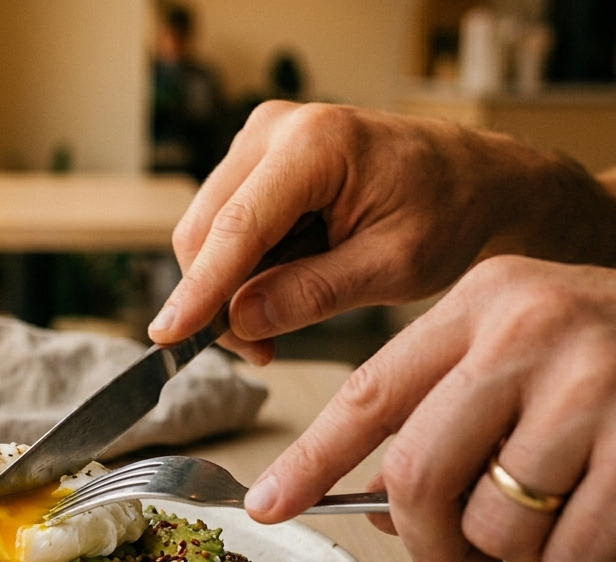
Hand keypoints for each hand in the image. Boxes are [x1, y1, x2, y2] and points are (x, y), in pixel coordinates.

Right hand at [149, 102, 615, 360]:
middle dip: (216, 300)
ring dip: (228, 290)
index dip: (198, 291)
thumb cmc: (449, 213)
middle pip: (204, 231)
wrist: (476, 182)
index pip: (235, 229)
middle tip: (260, 350)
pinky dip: (239, 272)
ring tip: (277, 322)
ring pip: (206, 234)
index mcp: (316, 145)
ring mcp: (261, 141)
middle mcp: (277, 130)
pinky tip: (279, 288)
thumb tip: (240, 320)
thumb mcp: (392, 267)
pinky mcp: (257, 162)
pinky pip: (223, 228)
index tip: (167, 338)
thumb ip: (312, 293)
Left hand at [243, 256, 615, 561]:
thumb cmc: (608, 364)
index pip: (367, 395)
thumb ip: (444, 417)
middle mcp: (532, 330)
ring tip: (558, 510)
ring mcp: (596, 382)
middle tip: (456, 556)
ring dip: (517, 550)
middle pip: (418, 473)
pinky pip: (573, 552)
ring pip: (495, 524)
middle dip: (426, 540)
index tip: (268, 505)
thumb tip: (382, 510)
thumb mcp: (518, 355)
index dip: (309, 461)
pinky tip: (604, 519)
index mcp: (482, 303)